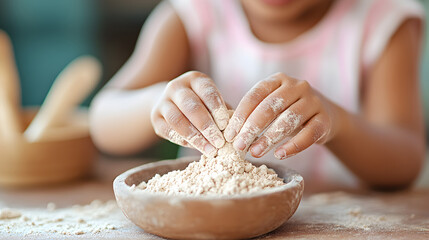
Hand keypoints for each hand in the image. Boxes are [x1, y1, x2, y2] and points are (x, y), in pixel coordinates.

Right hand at [151, 71, 229, 155]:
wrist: (172, 103)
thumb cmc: (202, 104)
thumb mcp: (213, 102)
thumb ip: (223, 113)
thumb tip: (234, 131)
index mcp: (195, 79)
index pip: (207, 92)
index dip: (217, 109)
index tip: (226, 125)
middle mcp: (176, 87)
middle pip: (191, 107)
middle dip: (207, 126)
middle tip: (219, 143)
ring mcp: (163, 101)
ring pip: (177, 120)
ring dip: (195, 137)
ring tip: (210, 150)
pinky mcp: (155, 117)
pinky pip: (168, 131)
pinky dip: (183, 141)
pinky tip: (197, 148)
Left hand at [224, 72, 340, 158]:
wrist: (325, 117)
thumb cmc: (288, 112)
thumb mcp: (271, 107)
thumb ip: (253, 114)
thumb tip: (230, 134)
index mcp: (278, 80)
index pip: (255, 95)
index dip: (240, 115)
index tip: (229, 134)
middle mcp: (297, 86)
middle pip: (270, 107)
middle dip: (252, 128)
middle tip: (239, 146)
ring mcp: (313, 101)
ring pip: (288, 120)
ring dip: (269, 138)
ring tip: (255, 152)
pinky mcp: (324, 119)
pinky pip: (308, 134)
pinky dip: (292, 146)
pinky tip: (279, 155)